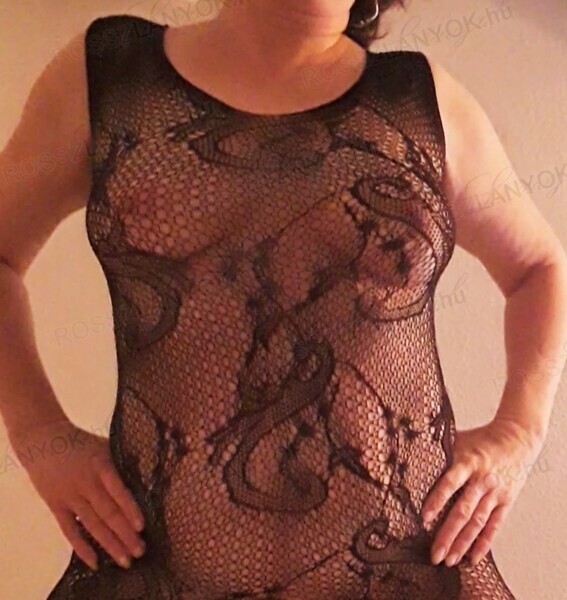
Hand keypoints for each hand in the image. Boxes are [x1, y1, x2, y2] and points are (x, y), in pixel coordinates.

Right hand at [9, 419, 146, 570]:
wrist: (44, 440)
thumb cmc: (82, 442)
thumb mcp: (106, 446)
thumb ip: (123, 462)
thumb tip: (147, 478)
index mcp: (102, 466)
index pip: (118, 491)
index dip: (130, 509)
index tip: (141, 526)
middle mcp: (87, 484)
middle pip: (108, 513)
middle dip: (125, 534)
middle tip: (141, 551)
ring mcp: (71, 497)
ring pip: (92, 525)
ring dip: (110, 544)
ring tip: (125, 560)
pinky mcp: (57, 506)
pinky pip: (70, 530)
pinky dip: (82, 547)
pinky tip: (95, 561)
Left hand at [420, 417, 543, 567]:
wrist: (516, 438)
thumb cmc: (479, 439)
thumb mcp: (456, 439)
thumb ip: (436, 450)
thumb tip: (404, 452)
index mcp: (467, 462)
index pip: (450, 483)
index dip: (436, 501)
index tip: (424, 518)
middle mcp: (481, 479)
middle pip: (463, 510)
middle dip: (448, 534)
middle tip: (435, 554)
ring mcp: (495, 492)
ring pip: (478, 522)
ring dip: (463, 543)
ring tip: (450, 560)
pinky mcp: (505, 501)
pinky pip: (494, 525)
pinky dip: (484, 543)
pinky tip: (473, 557)